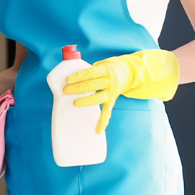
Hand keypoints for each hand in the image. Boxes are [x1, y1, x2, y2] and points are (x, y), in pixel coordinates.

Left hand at [62, 49, 180, 132]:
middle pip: (92, 85)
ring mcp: (111, 92)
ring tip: (74, 103)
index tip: (68, 79)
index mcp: (105, 70)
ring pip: (99, 98)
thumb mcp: (101, 64)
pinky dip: (103, 121)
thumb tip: (70, 75)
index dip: (79, 76)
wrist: (128, 72)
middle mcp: (109, 81)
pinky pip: (108, 112)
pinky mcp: (112, 100)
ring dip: (86, 101)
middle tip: (66, 90)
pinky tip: (98, 130)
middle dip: (78, 88)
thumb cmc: (108, 68)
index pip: (90, 73)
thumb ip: (88, 69)